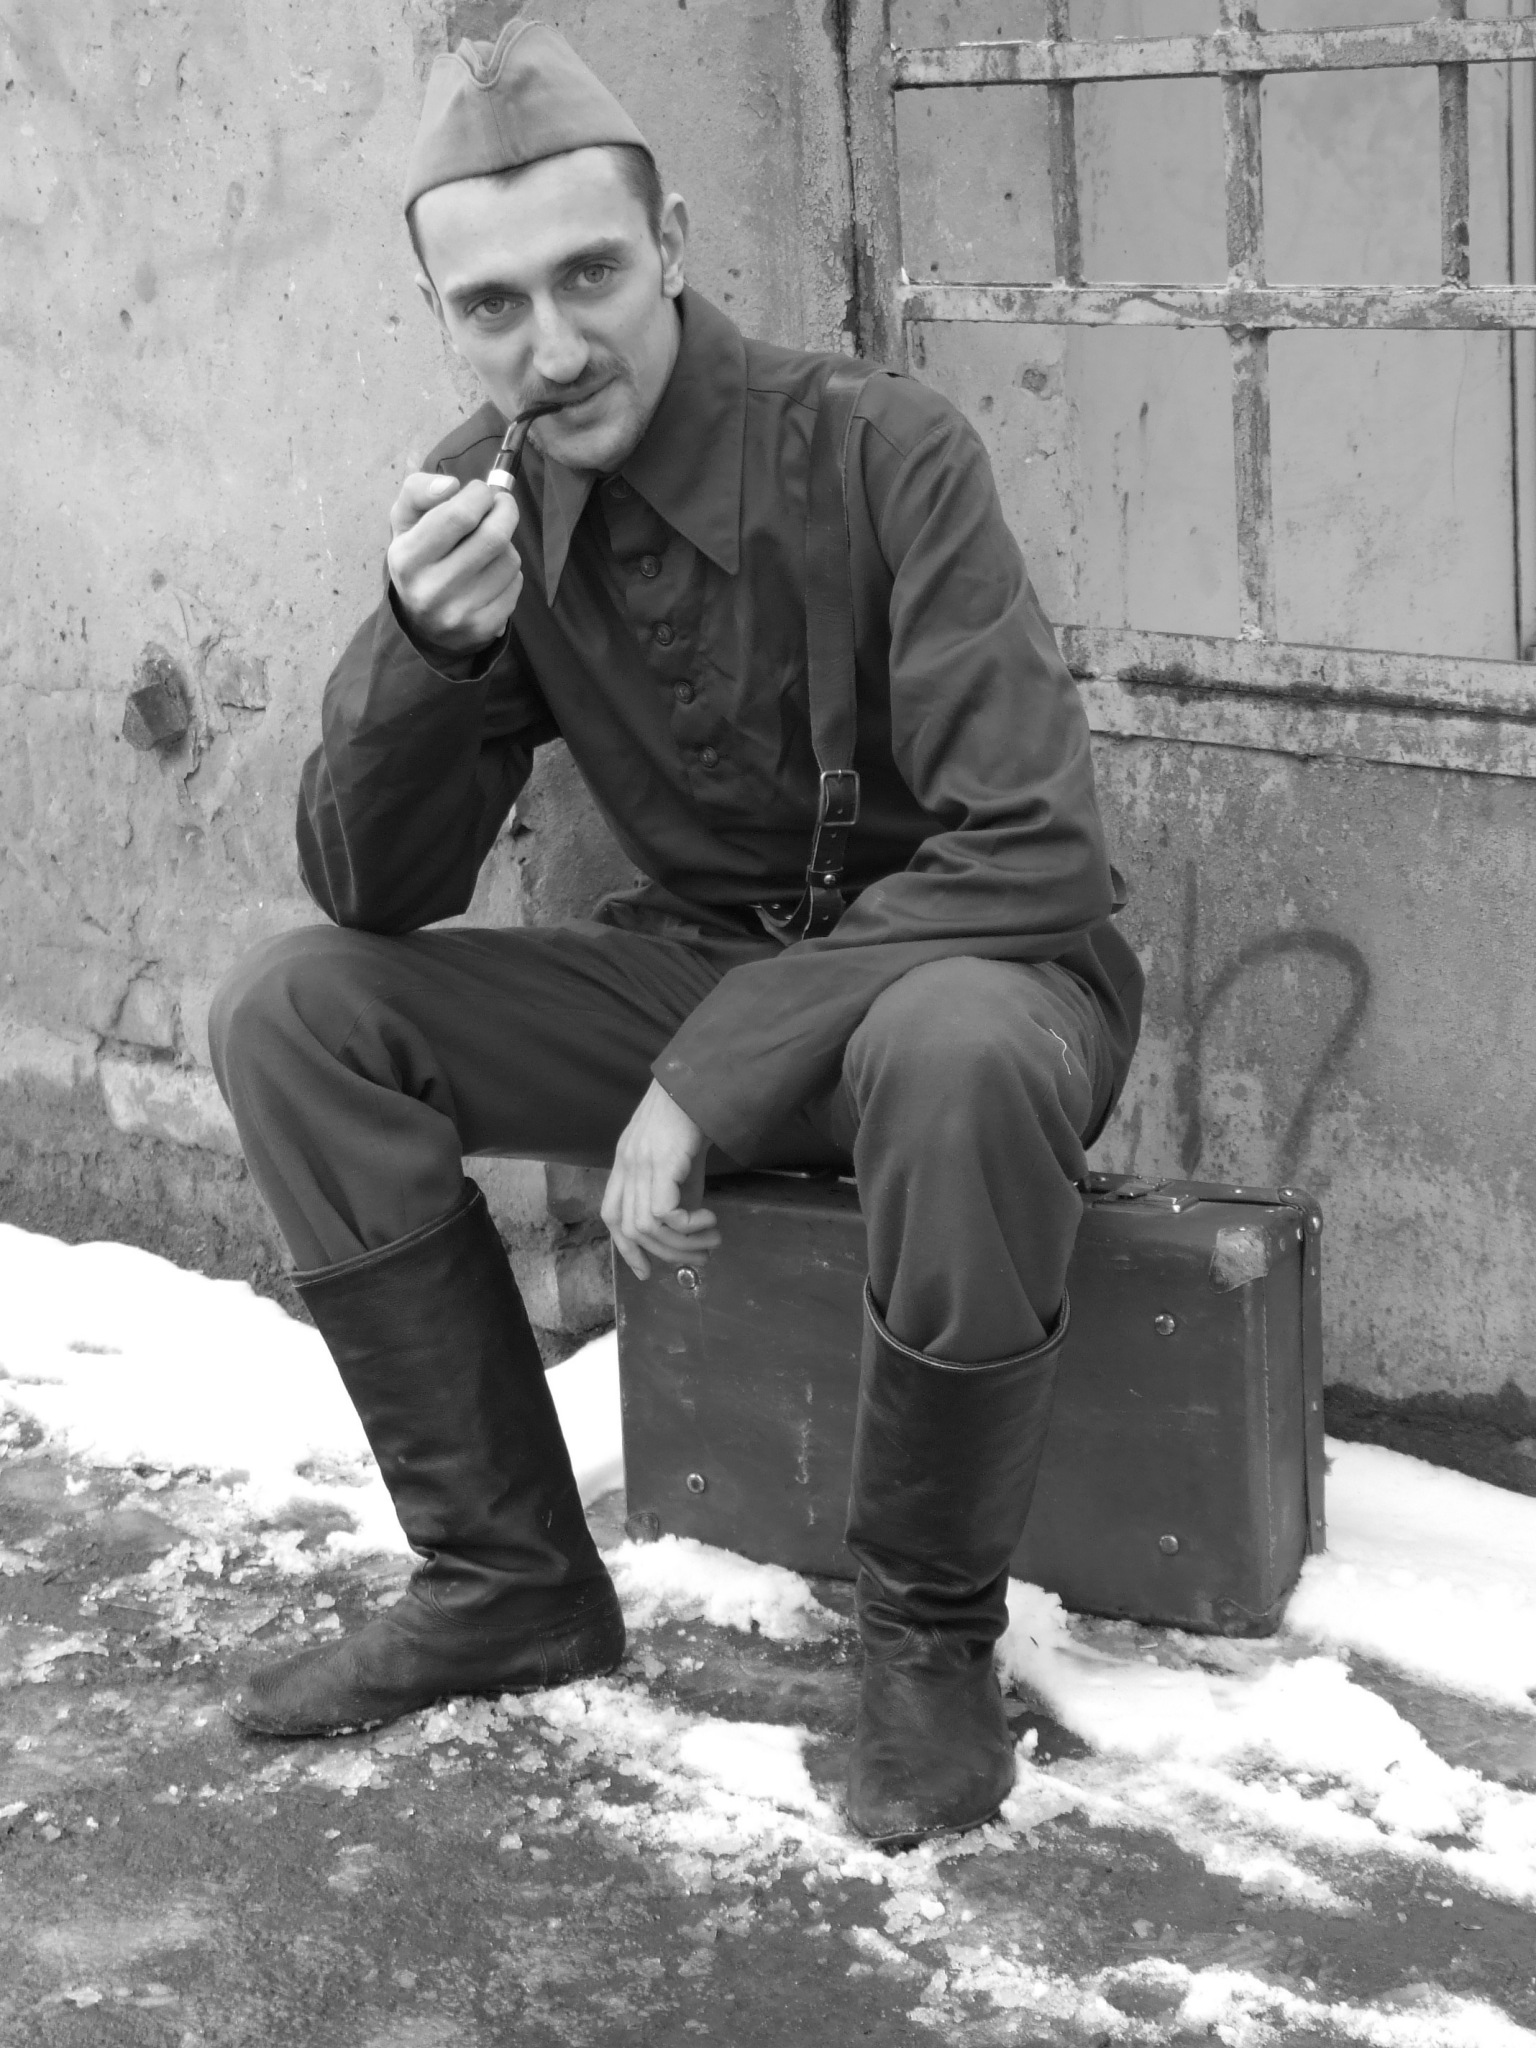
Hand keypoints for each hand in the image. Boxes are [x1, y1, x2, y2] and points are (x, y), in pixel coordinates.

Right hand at [386, 472, 522, 652]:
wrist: (421, 623)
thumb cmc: (418, 559)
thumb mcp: (404, 522)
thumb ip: (418, 491)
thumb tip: (450, 485)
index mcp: (408, 558)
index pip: (459, 516)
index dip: (480, 495)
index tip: (481, 491)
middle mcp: (432, 589)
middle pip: (493, 536)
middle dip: (505, 510)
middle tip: (501, 504)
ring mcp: (460, 613)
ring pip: (509, 559)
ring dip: (506, 544)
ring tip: (487, 547)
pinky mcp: (483, 628)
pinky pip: (515, 583)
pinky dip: (510, 572)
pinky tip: (491, 574)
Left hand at [602, 1081, 718, 1282]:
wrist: (703, 1080)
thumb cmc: (694, 1115)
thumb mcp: (681, 1159)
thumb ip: (678, 1190)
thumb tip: (688, 1230)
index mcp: (625, 1163)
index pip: (612, 1215)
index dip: (626, 1249)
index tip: (646, 1271)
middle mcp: (627, 1165)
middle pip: (630, 1229)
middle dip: (666, 1254)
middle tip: (701, 1257)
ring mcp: (641, 1162)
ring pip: (646, 1227)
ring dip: (682, 1244)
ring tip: (712, 1240)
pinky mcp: (662, 1162)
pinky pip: (662, 1213)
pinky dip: (686, 1227)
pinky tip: (709, 1221)